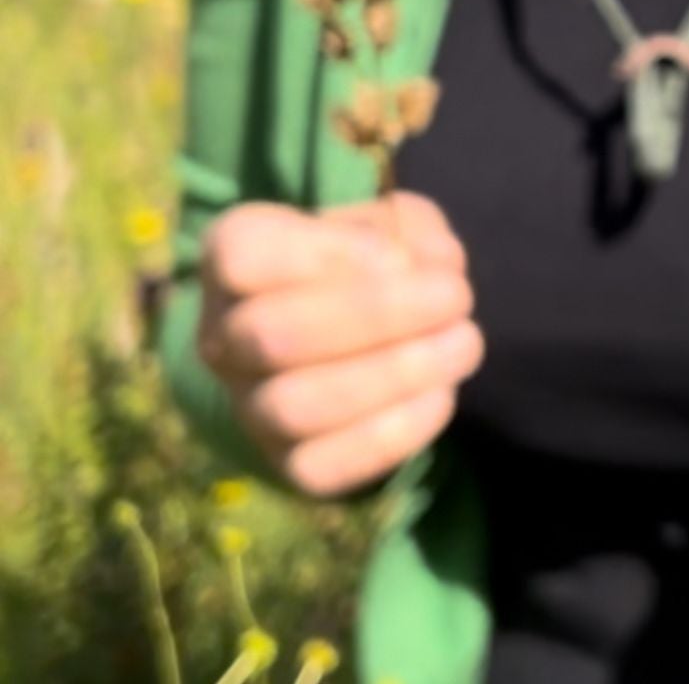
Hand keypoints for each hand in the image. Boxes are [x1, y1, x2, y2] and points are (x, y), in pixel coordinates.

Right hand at [197, 191, 484, 497]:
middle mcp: (223, 338)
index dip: (328, 253)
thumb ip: (407, 233)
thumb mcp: (394, 222)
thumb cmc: (372, 258)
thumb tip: (417, 271)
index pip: (243, 255)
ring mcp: (248, 408)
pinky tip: (441, 393)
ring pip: (294, 407)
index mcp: (234, 257)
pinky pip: (323, 467)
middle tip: (459, 296)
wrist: (357, 334)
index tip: (399, 256)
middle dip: (378, 314)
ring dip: (394, 374)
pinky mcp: (286, 465)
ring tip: (464, 343)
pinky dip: (393, 432)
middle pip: (271, 335)